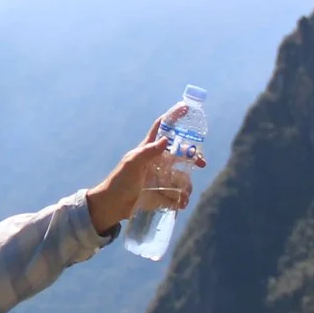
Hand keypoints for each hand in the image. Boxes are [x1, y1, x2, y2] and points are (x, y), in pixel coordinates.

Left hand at [87, 111, 206, 236]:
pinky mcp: (162, 193)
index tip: (185, 107)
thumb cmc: (119, 181)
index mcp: (148, 149)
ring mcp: (161, 177)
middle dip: (193, 157)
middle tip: (201, 163)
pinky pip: (177, 195)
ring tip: (184, 194)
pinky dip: (182, 199)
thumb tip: (166, 139)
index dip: (173, 117)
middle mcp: (157, 161)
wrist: (112, 205)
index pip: (162, 128)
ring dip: (187, 184)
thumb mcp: (132, 164)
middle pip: (181, 153)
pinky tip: (181, 204)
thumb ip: (148, 152)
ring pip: (182, 176)